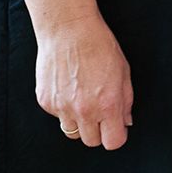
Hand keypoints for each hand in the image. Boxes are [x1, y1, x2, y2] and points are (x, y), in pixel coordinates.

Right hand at [33, 7, 135, 147]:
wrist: (68, 30)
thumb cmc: (100, 47)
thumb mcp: (123, 72)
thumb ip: (125, 101)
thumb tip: (125, 122)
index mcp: (107, 104)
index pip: (112, 142)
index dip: (116, 136)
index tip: (116, 128)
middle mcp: (84, 110)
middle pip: (91, 141)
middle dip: (98, 131)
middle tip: (100, 112)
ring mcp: (61, 108)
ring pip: (72, 132)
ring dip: (80, 122)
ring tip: (83, 98)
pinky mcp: (45, 102)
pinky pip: (57, 116)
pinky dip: (64, 108)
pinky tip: (69, 87)